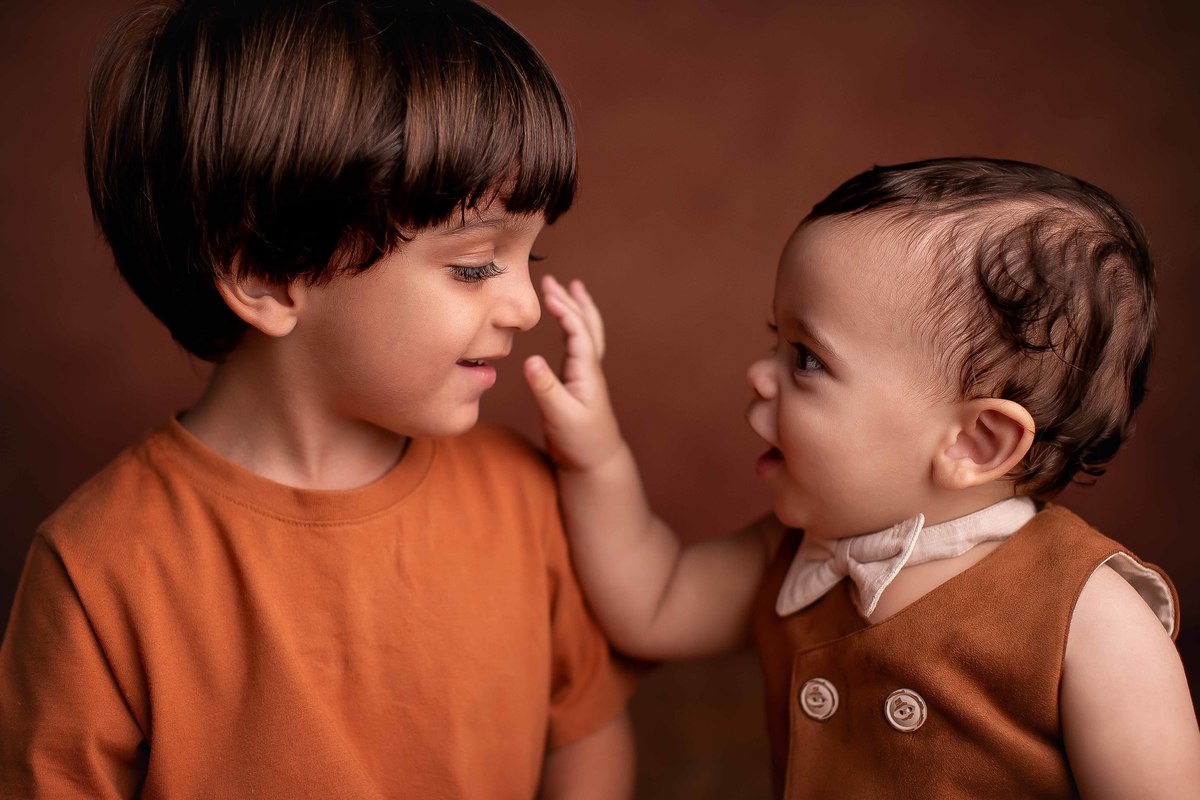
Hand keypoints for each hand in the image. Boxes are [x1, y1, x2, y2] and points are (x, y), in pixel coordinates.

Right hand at [524, 275, 623, 471]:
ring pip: (586, 334)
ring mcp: (586, 375)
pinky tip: (567, 326)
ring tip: (572, 288)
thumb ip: (545, 388)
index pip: (578, 333)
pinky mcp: (579, 383)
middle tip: (551, 281)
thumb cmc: (580, 442)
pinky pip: (579, 347)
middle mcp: (590, 370)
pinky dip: (574, 329)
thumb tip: (529, 359)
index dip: (565, 311)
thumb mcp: (559, 416)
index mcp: (587, 373)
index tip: (548, 293)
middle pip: (585, 326)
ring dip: (578, 309)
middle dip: (570, 302)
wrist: (596, 463)